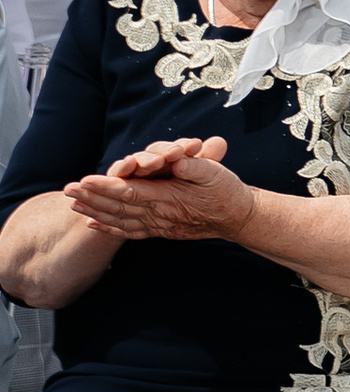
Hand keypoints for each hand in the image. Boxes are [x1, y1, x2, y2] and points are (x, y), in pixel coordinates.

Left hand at [61, 138, 251, 244]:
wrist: (238, 217)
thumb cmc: (226, 191)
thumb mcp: (214, 172)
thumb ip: (192, 166)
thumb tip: (173, 160)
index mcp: (169, 198)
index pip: (131, 192)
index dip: (106, 187)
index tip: (84, 181)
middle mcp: (159, 215)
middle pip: (118, 207)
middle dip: (91, 198)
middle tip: (68, 191)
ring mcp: (159, 225)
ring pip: (120, 220)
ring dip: (95, 212)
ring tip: (73, 205)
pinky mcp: (160, 230)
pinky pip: (130, 231)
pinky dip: (109, 228)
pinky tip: (94, 224)